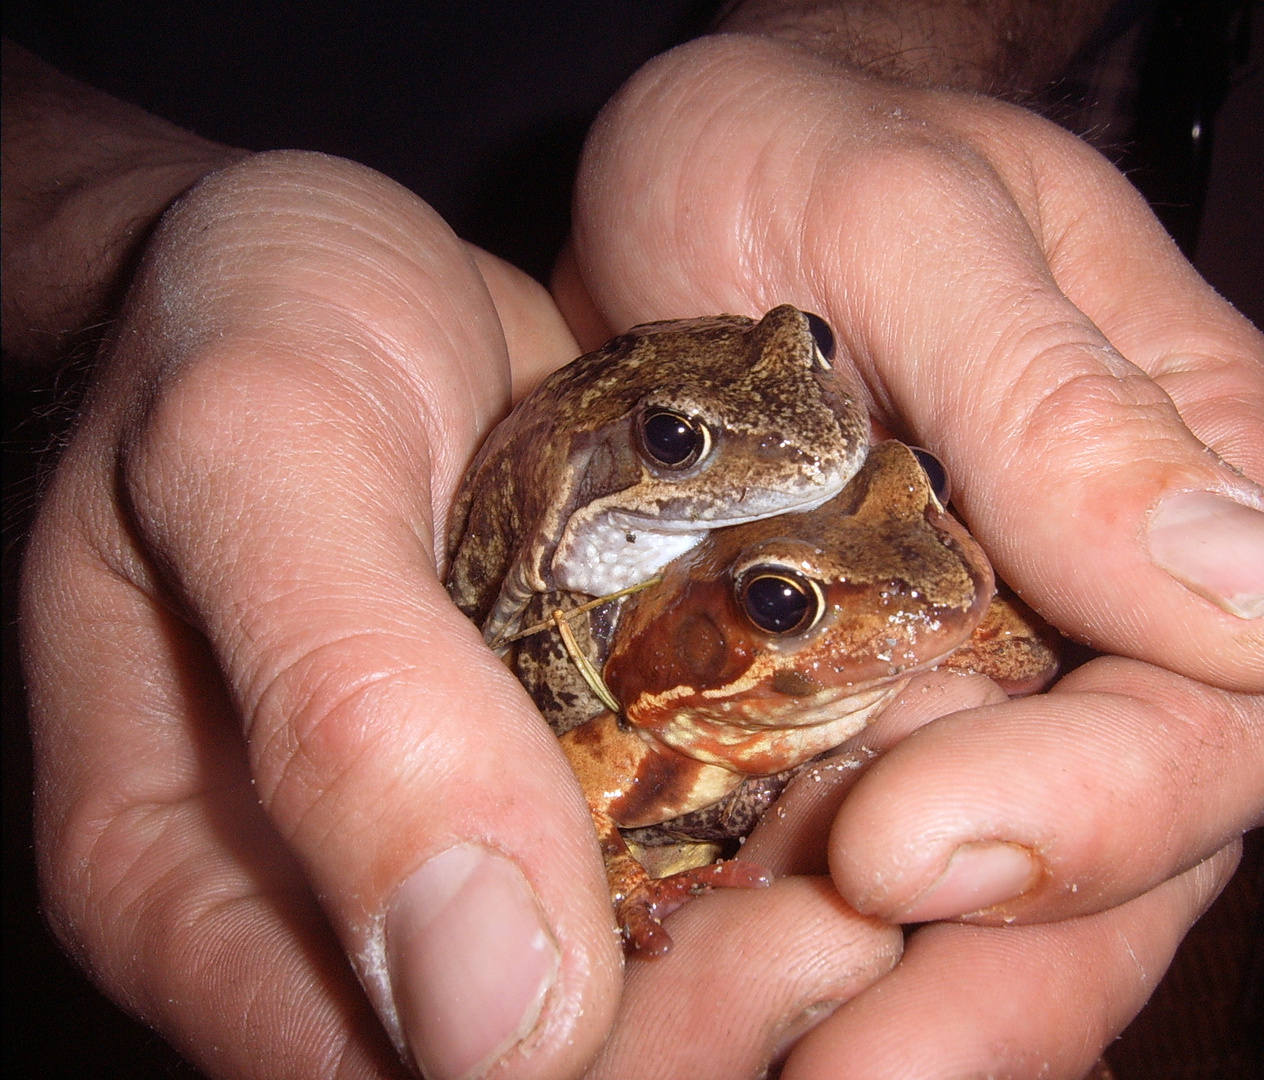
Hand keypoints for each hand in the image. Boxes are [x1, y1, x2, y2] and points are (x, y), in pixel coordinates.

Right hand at [17, 142, 911, 1079]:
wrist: (312, 248)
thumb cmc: (239, 319)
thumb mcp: (258, 455)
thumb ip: (347, 716)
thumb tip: (494, 1024)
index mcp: (208, 887)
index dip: (621, 1060)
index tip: (789, 949)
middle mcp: (362, 893)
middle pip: (566, 1050)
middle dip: (744, 1005)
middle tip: (892, 888)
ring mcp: (483, 821)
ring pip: (652, 960)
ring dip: (812, 917)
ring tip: (927, 820)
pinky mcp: (575, 742)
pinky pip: (698, 830)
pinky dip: (817, 808)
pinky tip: (920, 749)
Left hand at [556, 33, 1263, 1076]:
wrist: (694, 166)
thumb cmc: (806, 146)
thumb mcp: (914, 223)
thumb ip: (1076, 404)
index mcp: (1173, 492)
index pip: (1221, 708)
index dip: (1103, 806)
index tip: (913, 843)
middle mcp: (1095, 615)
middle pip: (1124, 854)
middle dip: (1000, 977)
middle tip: (831, 1072)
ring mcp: (969, 678)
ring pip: (996, 896)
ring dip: (899, 1012)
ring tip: (758, 1078)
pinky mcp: (839, 711)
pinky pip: (850, 861)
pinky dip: (786, 952)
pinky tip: (697, 1007)